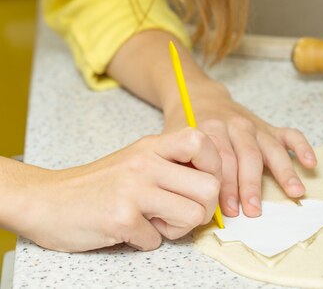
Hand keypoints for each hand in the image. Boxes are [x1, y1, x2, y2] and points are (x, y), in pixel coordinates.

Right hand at [14, 128, 220, 251]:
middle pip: (210, 187)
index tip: (202, 184)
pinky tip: (128, 230)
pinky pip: (158, 240)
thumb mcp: (136, 161)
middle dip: (204, 209)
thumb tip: (212, 185)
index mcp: (151, 146)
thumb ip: (170, 166)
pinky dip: (146, 241)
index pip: (202, 141)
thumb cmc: (97, 185)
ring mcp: (134, 189)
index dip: (214, 167)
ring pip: (193, 215)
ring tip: (154, 222)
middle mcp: (146, 162)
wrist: (47, 200)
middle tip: (182, 213)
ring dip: (178, 229)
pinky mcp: (122, 218)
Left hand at [163, 80, 316, 218]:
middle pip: (247, 156)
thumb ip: (183, 166)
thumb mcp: (175, 142)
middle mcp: (235, 125)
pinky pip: (289, 135)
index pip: (221, 160)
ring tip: (295, 192)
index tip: (230, 210)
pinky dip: (301, 147)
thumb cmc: (187, 128)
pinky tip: (311, 163)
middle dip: (251, 185)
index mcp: (210, 128)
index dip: (225, 186)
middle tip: (254, 210)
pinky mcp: (267, 127)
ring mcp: (254, 126)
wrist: (198, 98)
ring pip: (270, 148)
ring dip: (284, 171)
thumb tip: (188, 201)